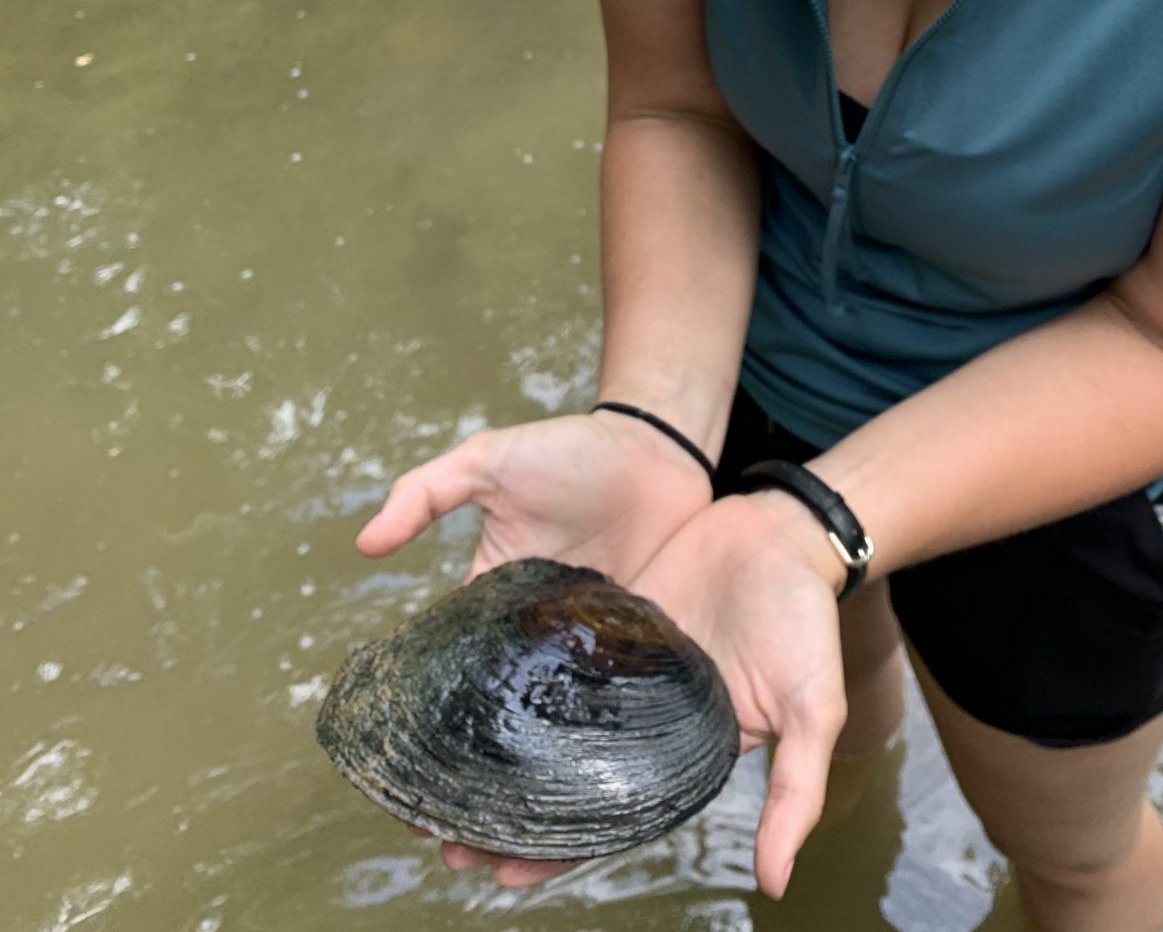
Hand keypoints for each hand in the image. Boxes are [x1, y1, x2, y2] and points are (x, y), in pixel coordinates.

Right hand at [358, 408, 716, 884]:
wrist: (659, 444)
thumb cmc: (572, 449)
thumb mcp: (490, 461)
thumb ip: (426, 490)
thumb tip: (364, 544)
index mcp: (493, 602)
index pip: (448, 680)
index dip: (425, 737)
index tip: (406, 793)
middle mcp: (537, 640)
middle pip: (502, 730)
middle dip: (477, 791)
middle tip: (455, 850)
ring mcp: (590, 652)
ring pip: (560, 738)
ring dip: (540, 795)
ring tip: (515, 857)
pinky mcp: (643, 654)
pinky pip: (621, 716)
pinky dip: (608, 761)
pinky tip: (596, 809)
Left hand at [442, 490, 848, 898]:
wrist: (785, 528)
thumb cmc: (806, 619)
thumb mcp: (814, 708)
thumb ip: (797, 791)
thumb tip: (776, 884)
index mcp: (689, 751)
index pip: (613, 818)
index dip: (560, 852)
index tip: (501, 875)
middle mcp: (649, 716)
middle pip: (567, 775)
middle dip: (510, 810)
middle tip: (444, 835)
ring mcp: (624, 666)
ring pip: (549, 716)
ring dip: (501, 746)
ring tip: (439, 773)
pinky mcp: (609, 615)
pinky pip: (554, 650)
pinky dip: (515, 671)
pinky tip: (469, 688)